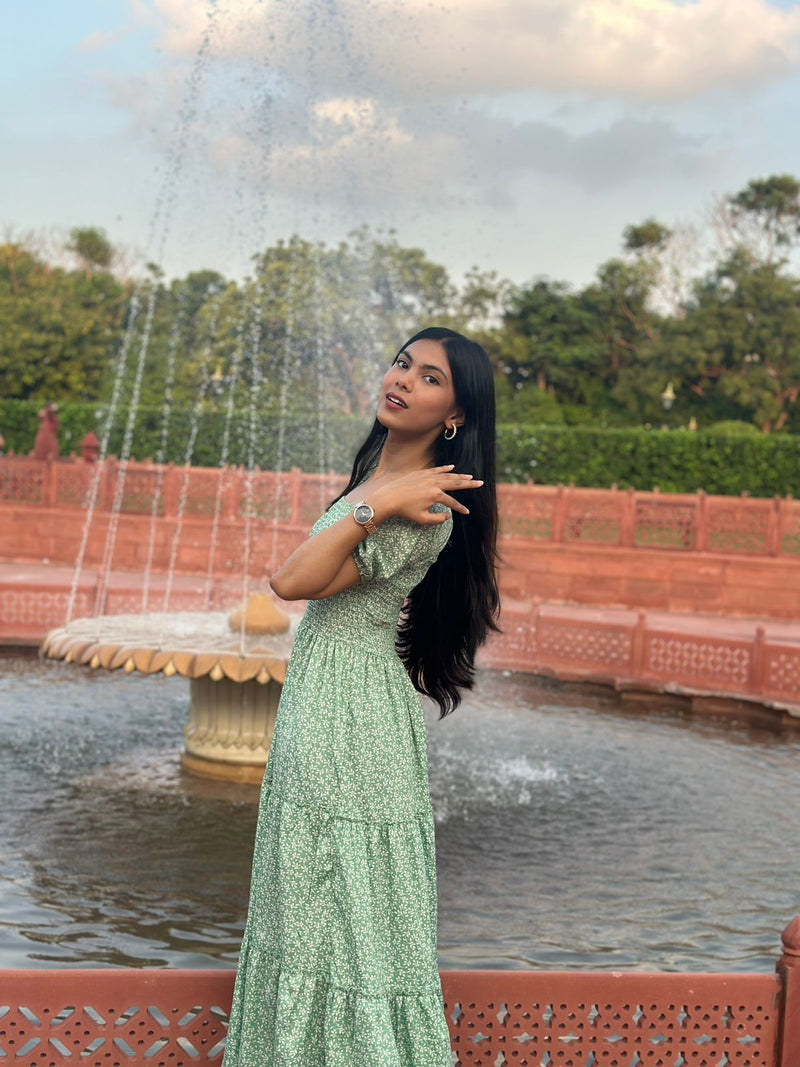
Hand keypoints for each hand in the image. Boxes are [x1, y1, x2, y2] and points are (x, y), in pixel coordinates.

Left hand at [368, 465, 482, 524]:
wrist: (388, 497)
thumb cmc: (405, 511)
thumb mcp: (422, 519)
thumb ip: (437, 519)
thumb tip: (448, 516)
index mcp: (436, 495)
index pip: (452, 502)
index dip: (460, 508)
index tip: (466, 512)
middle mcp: (434, 484)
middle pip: (455, 484)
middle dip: (469, 484)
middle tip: (480, 483)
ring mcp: (428, 477)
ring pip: (447, 475)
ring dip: (460, 476)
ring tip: (470, 476)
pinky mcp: (421, 473)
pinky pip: (436, 470)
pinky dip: (445, 468)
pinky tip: (452, 467)